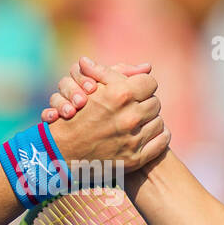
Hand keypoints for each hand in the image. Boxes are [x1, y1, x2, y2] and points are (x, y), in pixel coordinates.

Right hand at [42, 57, 169, 171]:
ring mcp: (133, 140)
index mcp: (120, 95)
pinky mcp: (136, 158)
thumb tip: (147, 66)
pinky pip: (162, 141)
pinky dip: (157, 136)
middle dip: (144, 103)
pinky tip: (146, 134)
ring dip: (149, 120)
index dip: (141, 85)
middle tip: (134, 108)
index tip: (135, 91)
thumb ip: (118, 74)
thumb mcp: (92, 88)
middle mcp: (129, 117)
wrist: (61, 152)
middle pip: (155, 102)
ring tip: (137, 122)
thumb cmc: (75, 115)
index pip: (150, 83)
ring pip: (159, 121)